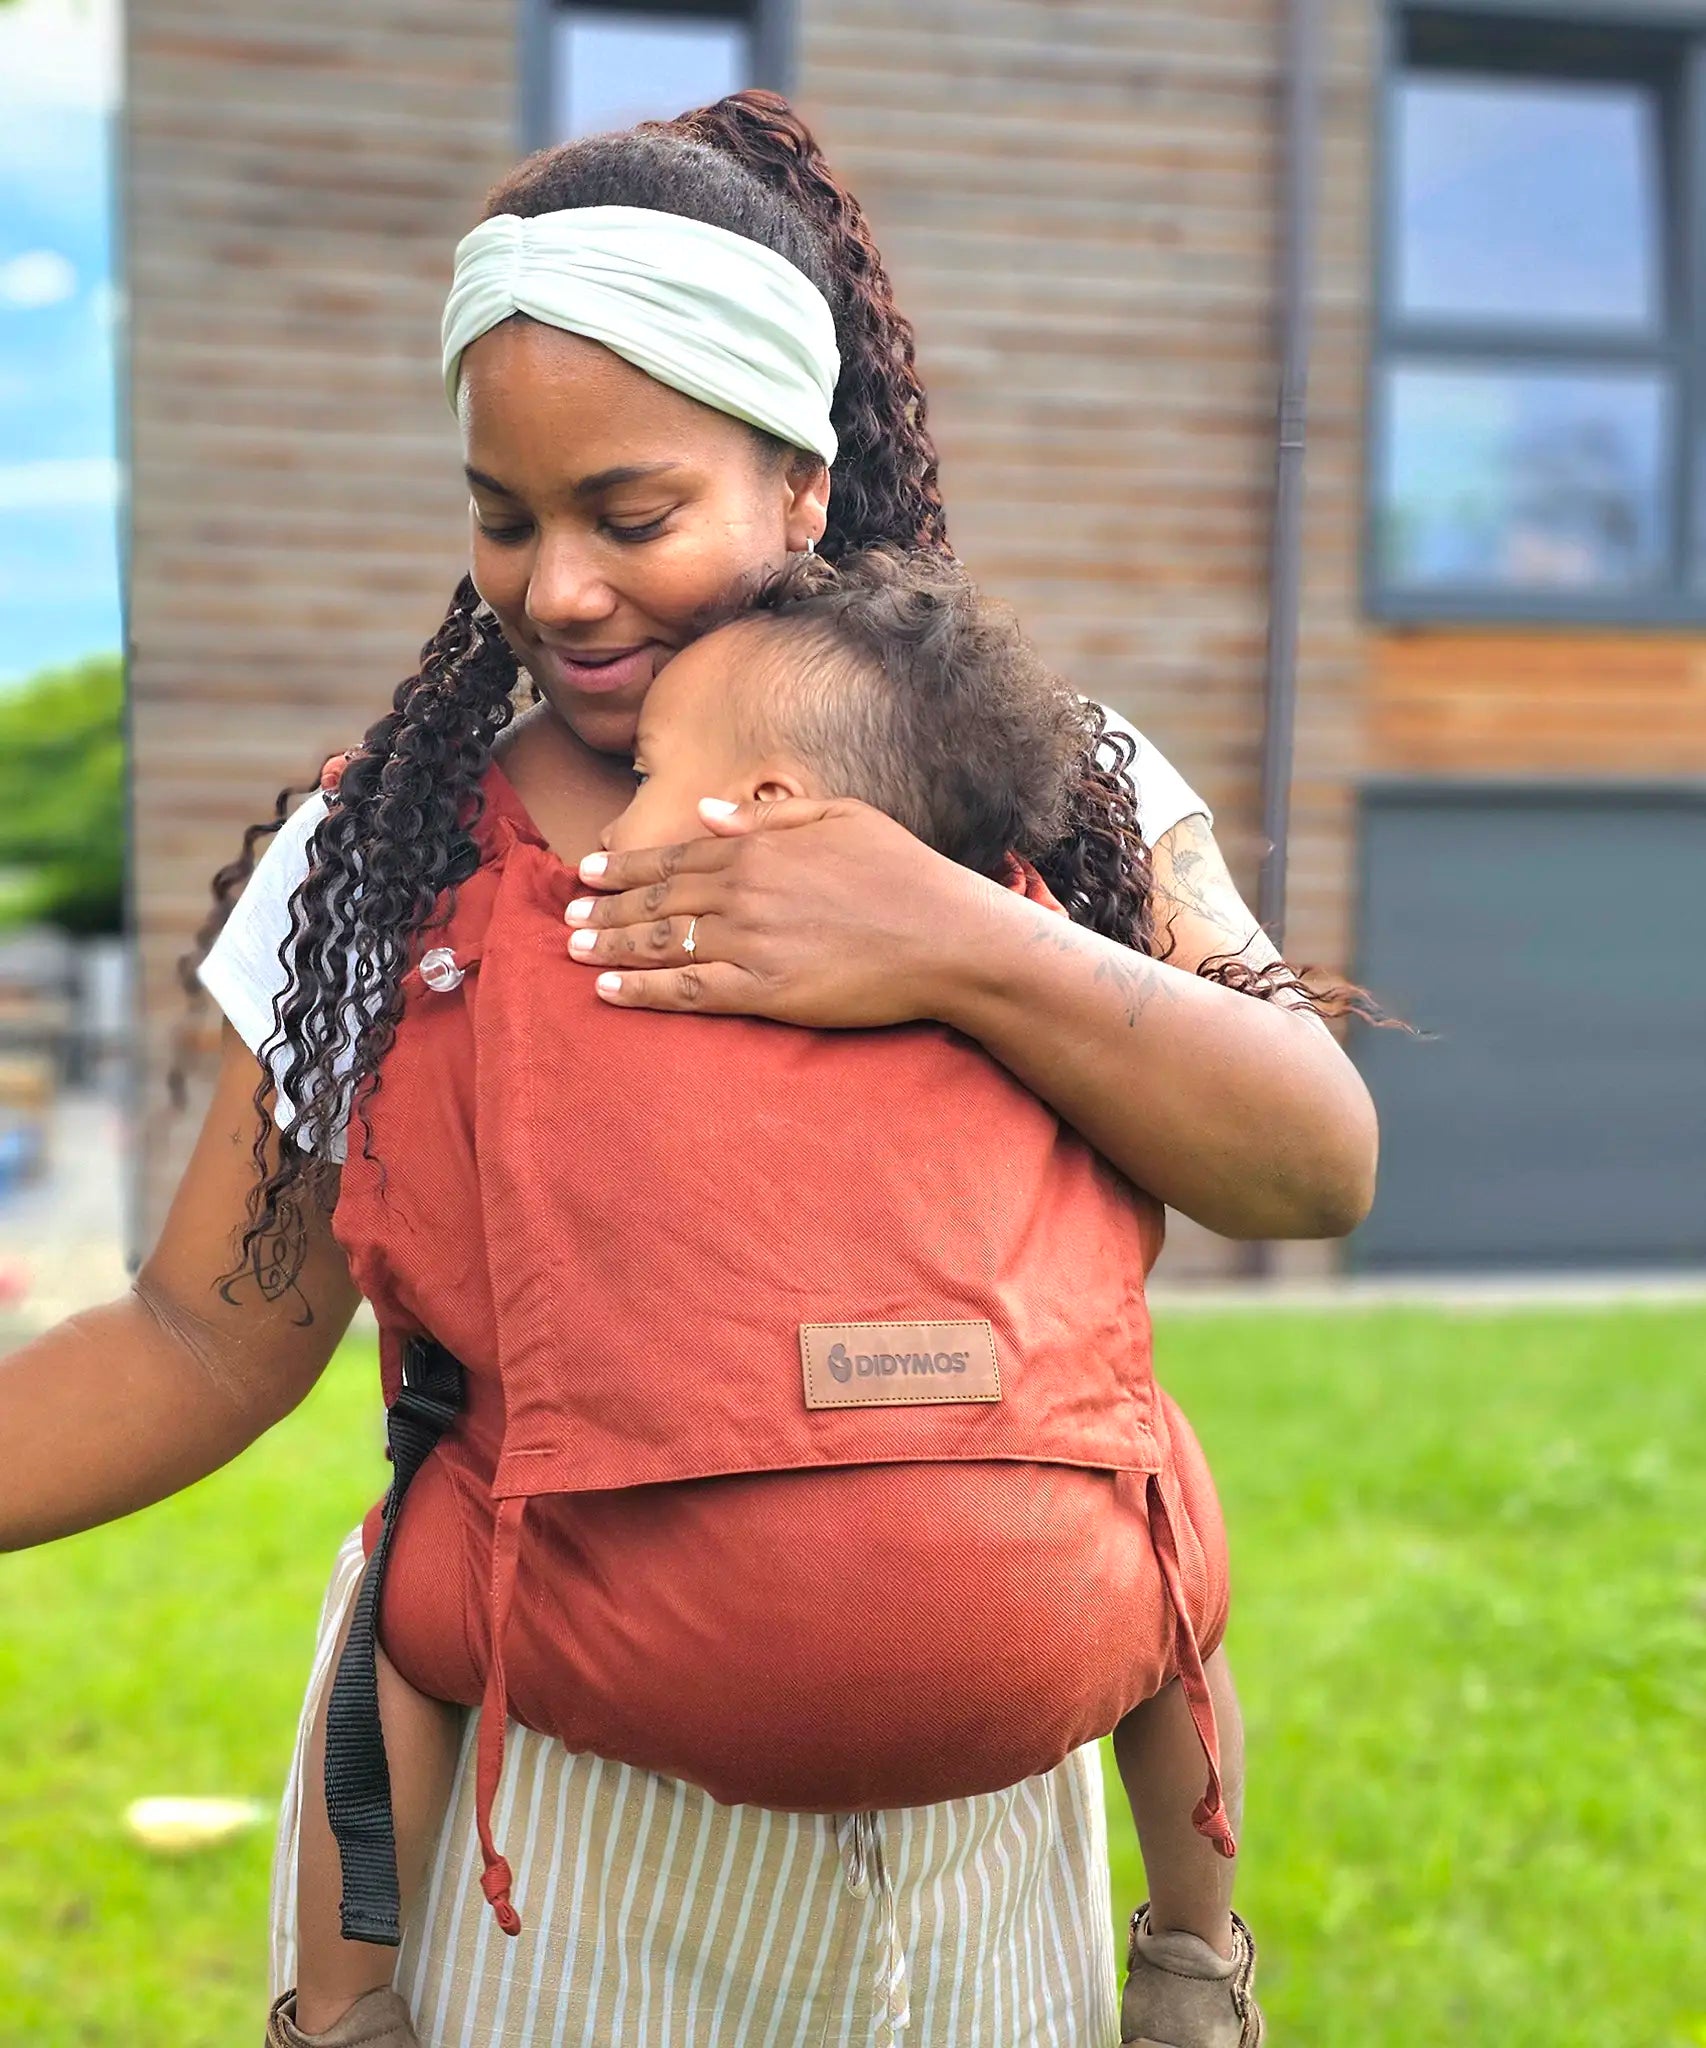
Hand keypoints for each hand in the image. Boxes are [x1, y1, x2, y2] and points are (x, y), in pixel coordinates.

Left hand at [563, 796, 990, 1026]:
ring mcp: (751, 944)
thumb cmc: (905, 875)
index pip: (678, 855)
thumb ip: (768, 815)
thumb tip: (706, 812)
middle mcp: (746, 893)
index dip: (627, 866)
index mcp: (761, 848)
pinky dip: (642, 991)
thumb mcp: (842, 818)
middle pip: (660, 899)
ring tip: (575, 949)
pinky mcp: (764, 992)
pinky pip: (687, 991)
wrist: (948, 938)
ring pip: (663, 943)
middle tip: (569, 915)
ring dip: (612, 946)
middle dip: (608, 908)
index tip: (588, 872)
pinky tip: (609, 992)